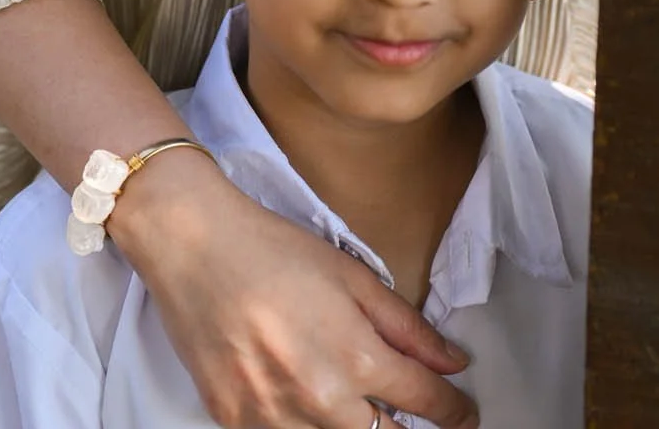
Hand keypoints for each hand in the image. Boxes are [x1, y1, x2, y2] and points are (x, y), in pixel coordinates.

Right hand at [110, 152, 477, 428]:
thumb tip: (452, 362)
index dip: (454, 413)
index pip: (425, 404)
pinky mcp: (236, 424)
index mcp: (356, 355)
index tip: (463, 414)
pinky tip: (307, 405)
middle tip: (416, 421)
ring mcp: (275, 418)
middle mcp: (320, 398)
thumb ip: (406, 326)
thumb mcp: (352, 276)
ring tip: (354, 404)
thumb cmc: (274, 251)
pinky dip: (304, 427)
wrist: (195, 247)